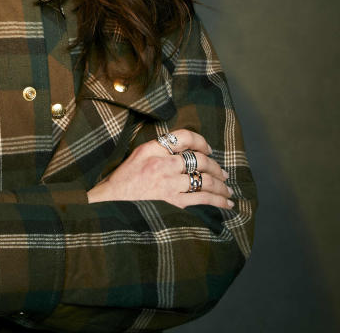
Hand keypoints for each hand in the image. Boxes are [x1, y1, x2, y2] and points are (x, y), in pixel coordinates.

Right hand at [86, 129, 233, 209]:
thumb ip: (160, 150)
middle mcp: (163, 163)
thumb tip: (185, 150)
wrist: (112, 203)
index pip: (184, 137)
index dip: (201, 141)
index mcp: (153, 149)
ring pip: (205, 180)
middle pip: (199, 160)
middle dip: (216, 167)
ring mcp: (169, 183)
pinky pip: (202, 199)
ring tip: (228, 190)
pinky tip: (226, 203)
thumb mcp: (138, 155)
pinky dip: (218, 200)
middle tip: (223, 173)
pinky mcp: (173, 202)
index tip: (209, 149)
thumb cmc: (124, 180)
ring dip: (221, 185)